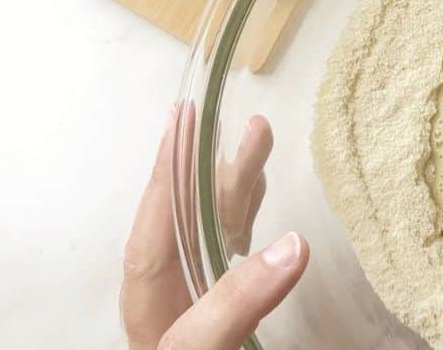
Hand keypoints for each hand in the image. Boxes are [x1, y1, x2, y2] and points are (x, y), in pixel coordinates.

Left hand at [120, 105, 308, 348]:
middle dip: (218, 168)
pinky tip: (255, 194)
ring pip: (214, 230)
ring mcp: (194, 298)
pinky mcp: (220, 311)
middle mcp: (168, 290)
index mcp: (147, 296)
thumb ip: (234, 302)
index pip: (156, 220)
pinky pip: (231, 252)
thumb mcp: (197, 348)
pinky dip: (245, 217)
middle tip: (256, 123)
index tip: (184, 116)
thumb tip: (295, 243)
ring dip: (237, 185)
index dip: (170, 167)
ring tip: (260, 138)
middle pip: (190, 219)